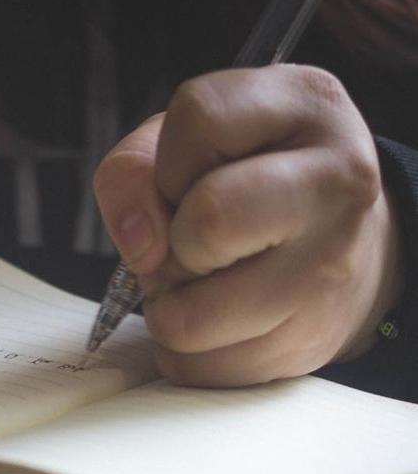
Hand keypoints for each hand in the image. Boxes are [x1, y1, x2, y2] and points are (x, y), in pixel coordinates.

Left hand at [93, 65, 402, 386]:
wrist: (341, 244)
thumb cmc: (244, 181)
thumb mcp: (185, 143)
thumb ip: (133, 171)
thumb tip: (139, 245)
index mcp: (307, 105)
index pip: (198, 117)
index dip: (169, 155)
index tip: (190, 175)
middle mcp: (337, 182)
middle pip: (206, 223)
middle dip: (171, 239)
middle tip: (191, 238)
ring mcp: (331, 270)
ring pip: (189, 318)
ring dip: (170, 304)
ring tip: (204, 278)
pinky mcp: (312, 343)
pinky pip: (199, 368)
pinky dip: (188, 350)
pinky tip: (221, 316)